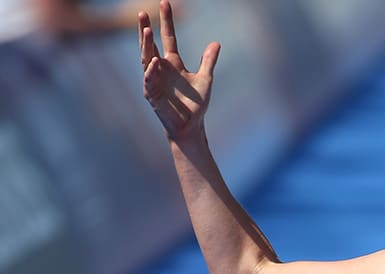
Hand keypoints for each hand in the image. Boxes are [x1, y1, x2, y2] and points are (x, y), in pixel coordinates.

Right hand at [139, 1, 218, 141]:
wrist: (191, 126)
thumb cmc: (196, 104)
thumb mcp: (205, 79)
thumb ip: (208, 61)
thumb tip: (216, 43)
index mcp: (173, 63)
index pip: (168, 37)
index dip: (166, 21)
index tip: (165, 3)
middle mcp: (161, 68)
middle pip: (151, 44)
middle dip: (146, 29)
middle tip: (142, 12)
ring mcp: (154, 80)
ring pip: (146, 58)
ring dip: (146, 45)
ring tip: (147, 29)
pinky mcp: (152, 94)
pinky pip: (150, 80)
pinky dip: (152, 71)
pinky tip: (154, 60)